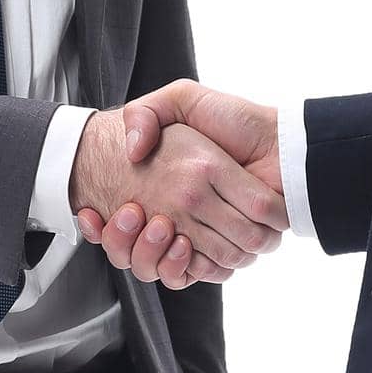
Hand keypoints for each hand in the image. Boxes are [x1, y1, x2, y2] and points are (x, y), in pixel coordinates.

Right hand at [69, 104, 286, 282]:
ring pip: (156, 265)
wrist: (280, 142)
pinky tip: (177, 242)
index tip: (91, 214)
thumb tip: (130, 151)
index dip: (102, 224)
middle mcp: (179, 213)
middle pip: (133, 248)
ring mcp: (199, 234)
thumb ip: (146, 113)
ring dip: (148, 252)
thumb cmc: (234, 118)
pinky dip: (179, 267)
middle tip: (128, 212)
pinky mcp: (221, 251)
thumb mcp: (182, 98)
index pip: (117, 219)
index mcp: (166, 185)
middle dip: (121, 238)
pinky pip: (190, 274)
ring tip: (155, 223)